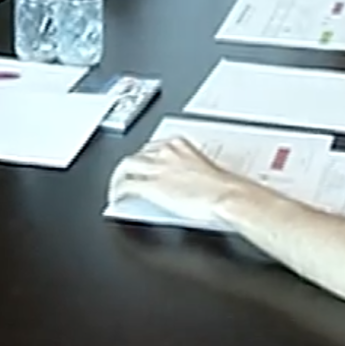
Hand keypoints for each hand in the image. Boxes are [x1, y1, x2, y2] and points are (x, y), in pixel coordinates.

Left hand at [107, 137, 252, 226]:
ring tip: (116, 188)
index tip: (146, 165)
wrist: (228, 196)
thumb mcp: (208, 171)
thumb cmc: (226, 188)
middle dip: (130, 166)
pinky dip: (118, 192)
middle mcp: (166, 152)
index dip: (146, 158)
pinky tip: (117, 199)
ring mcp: (157, 168)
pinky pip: (126, 186)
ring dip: (118, 178)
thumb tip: (190, 181)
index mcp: (181, 145)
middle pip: (137, 154)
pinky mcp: (152, 187)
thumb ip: (194, 171)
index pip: (154, 147)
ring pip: (125, 167)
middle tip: (126, 176)